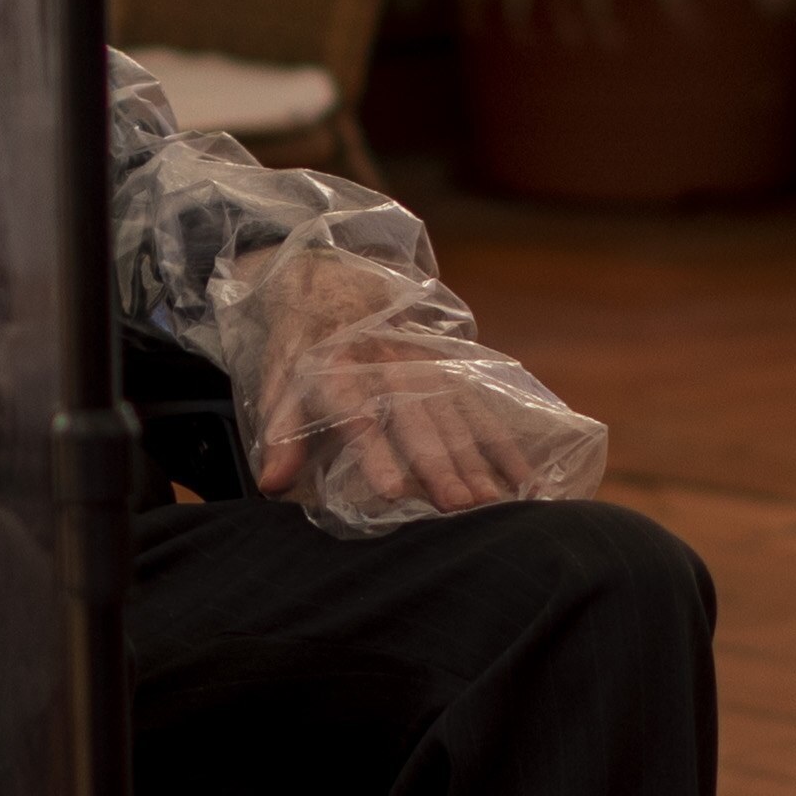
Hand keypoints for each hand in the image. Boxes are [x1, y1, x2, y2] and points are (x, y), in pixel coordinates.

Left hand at [251, 272, 519, 517]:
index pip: (358, 416)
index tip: (392, 491)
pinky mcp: (450, 370)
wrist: (337, 289)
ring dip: (477, 460)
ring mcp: (425, 366)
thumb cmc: (304, 350)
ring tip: (493, 501)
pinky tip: (524, 478)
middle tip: (459, 506)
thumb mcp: (278, 385)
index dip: (376, 454)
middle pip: (418, 420)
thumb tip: (272, 485)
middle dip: (441, 465)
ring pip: (456, 416)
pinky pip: (482, 409)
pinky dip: (506, 445)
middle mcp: (388, 366)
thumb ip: (281, 437)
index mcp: (339, 370)